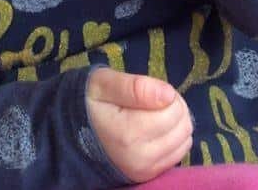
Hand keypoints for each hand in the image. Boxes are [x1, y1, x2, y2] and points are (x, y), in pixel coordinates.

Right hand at [86, 67, 193, 183]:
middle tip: (153, 101)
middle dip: (174, 107)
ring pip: (184, 139)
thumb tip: (168, 94)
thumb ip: (135, 87)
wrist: (73, 135)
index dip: (167, 93)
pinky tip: (156, 130)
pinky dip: (173, 139)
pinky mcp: (149, 174)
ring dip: (176, 123)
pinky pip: (179, 153)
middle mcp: (139, 156)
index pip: (172, 108)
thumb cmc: (90, 104)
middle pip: (181, 124)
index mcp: (127, 132)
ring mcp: (145, 169)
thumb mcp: (104, 84)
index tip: (149, 91)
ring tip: (154, 114)